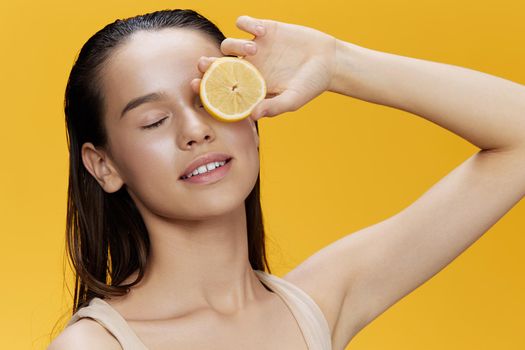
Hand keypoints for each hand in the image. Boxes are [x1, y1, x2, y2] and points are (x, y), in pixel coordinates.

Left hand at [191, 15, 336, 120]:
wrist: (329, 61)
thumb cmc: (311, 85)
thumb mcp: (293, 99)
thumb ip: (273, 107)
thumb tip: (252, 115)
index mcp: (251, 86)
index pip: (221, 88)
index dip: (205, 87)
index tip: (196, 85)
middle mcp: (249, 67)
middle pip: (218, 65)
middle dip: (208, 64)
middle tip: (204, 64)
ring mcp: (256, 48)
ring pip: (229, 44)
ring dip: (235, 46)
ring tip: (255, 50)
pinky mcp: (265, 30)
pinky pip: (245, 23)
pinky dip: (247, 24)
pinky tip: (261, 32)